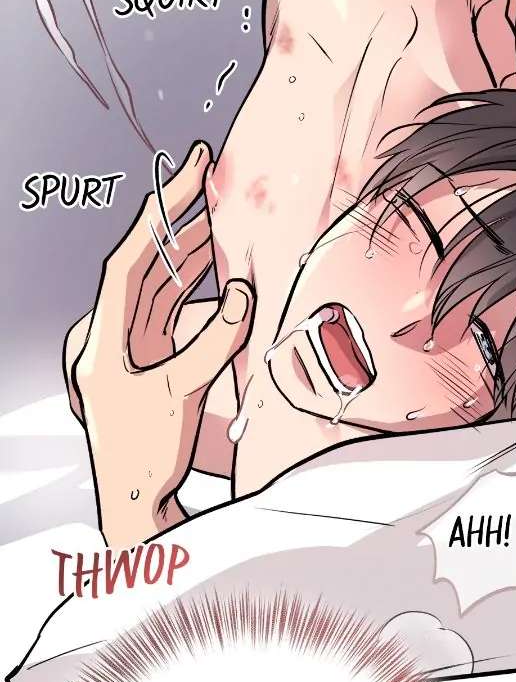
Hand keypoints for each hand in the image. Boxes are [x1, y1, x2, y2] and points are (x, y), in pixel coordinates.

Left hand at [63, 141, 252, 541]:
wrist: (136, 508)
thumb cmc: (146, 458)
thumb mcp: (180, 394)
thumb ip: (214, 340)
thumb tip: (244, 292)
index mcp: (103, 337)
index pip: (131, 258)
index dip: (162, 212)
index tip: (191, 173)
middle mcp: (111, 334)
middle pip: (145, 262)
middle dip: (178, 219)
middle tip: (211, 175)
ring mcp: (129, 346)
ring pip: (159, 281)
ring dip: (189, 247)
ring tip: (220, 209)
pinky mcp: (148, 360)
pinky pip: (170, 305)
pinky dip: (193, 281)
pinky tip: (218, 262)